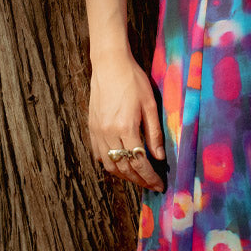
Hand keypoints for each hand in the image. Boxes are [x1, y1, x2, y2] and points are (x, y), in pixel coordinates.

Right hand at [88, 49, 165, 191]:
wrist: (109, 64)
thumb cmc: (133, 80)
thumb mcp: (150, 104)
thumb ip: (154, 133)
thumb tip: (159, 157)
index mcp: (126, 127)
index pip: (138, 162)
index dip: (149, 177)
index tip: (159, 185)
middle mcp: (108, 133)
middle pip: (123, 168)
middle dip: (139, 180)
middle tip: (151, 185)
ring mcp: (97, 132)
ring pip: (109, 165)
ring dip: (124, 175)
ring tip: (138, 177)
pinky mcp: (91, 128)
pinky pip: (98, 154)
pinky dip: (110, 164)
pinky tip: (120, 163)